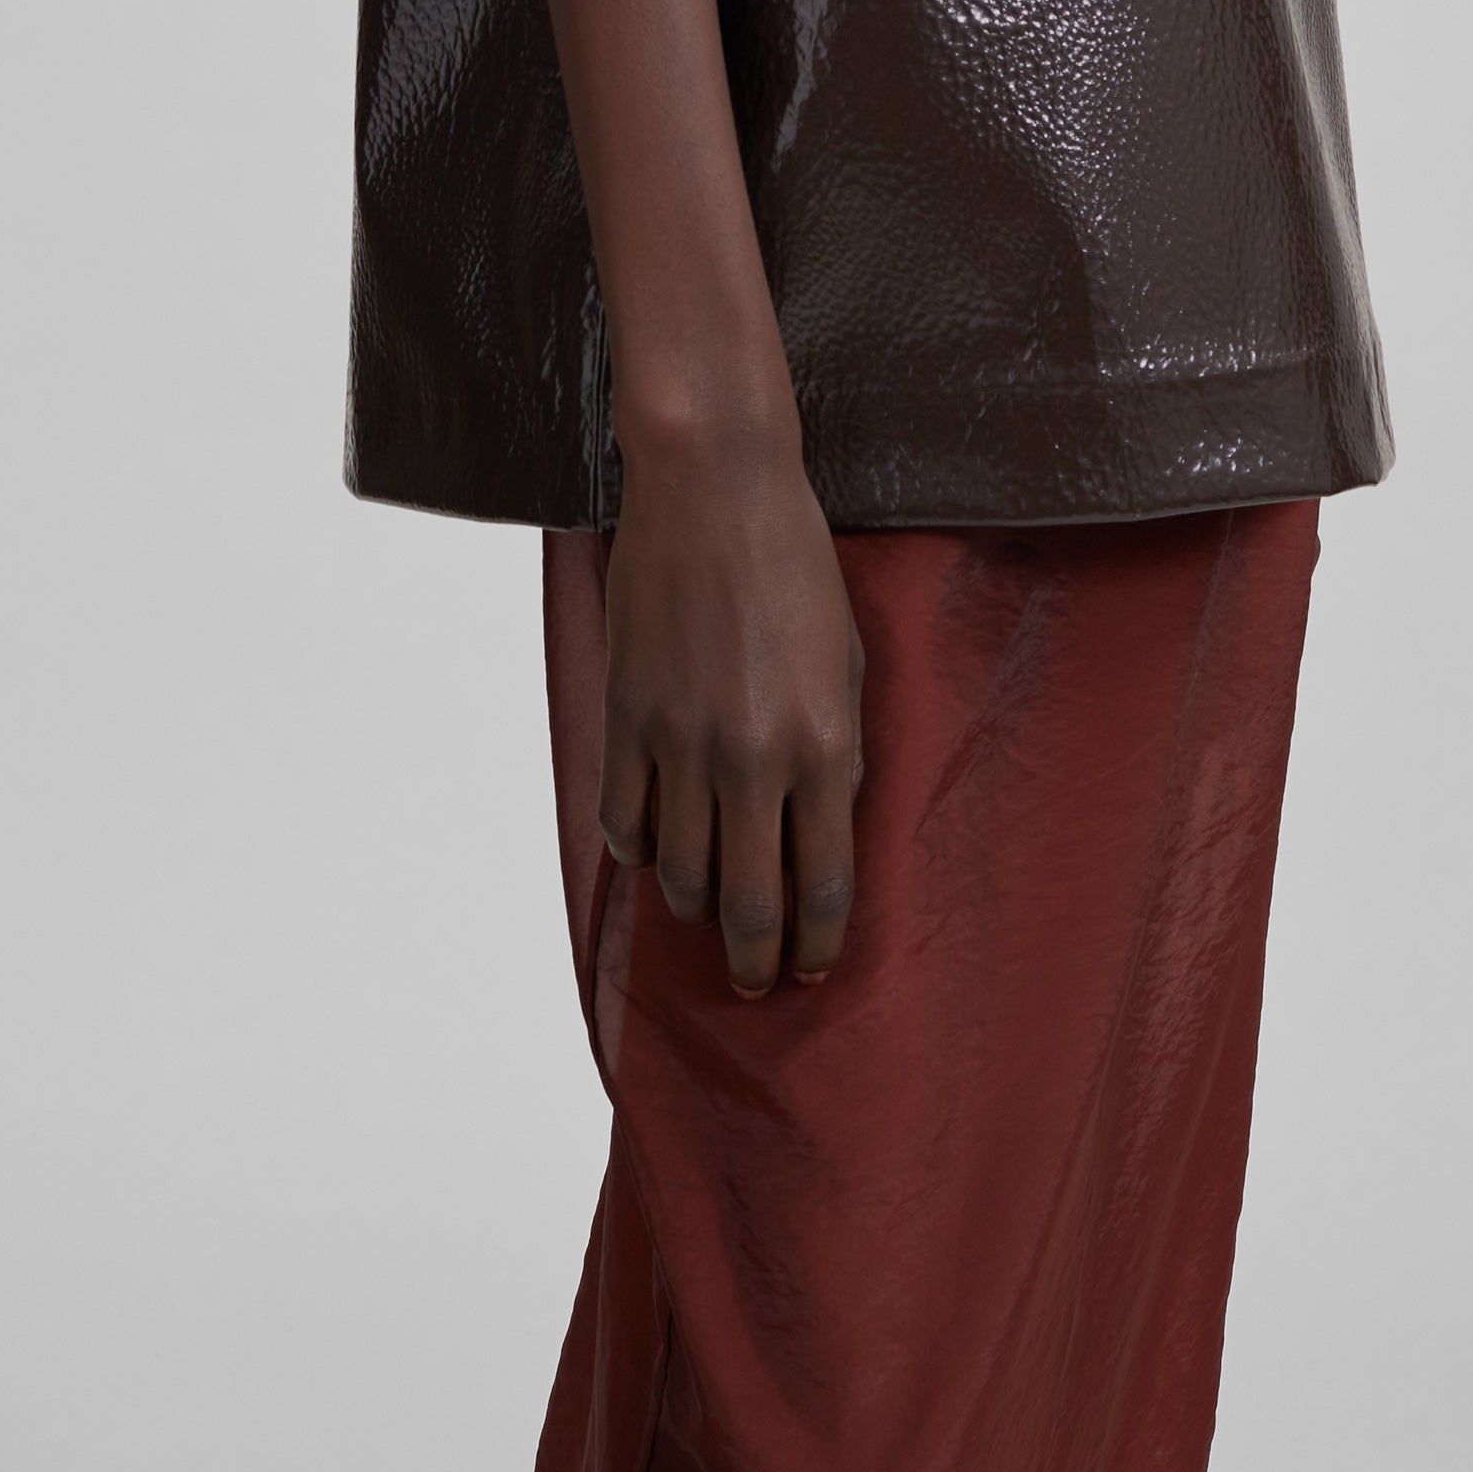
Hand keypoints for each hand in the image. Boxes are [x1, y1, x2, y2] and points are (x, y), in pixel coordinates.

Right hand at [599, 412, 864, 997]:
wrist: (716, 490)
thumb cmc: (796, 567)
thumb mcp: (847, 661)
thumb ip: (836, 750)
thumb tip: (819, 827)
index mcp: (824, 746)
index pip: (824, 885)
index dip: (817, 943)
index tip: (810, 968)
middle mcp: (754, 759)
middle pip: (752, 903)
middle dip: (754, 959)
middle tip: (754, 981)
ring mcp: (683, 743)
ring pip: (683, 874)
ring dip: (697, 906)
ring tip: (707, 908)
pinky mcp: (628, 716)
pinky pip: (624, 819)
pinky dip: (639, 851)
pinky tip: (653, 847)